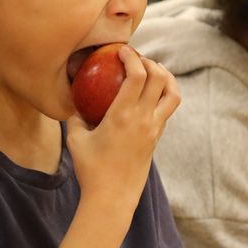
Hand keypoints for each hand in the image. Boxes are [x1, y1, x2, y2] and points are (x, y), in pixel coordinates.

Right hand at [66, 47, 179, 220]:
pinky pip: (167, 111)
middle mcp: (144, 119)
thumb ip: (75, 118)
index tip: (122, 50)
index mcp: (123, 115)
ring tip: (153, 72)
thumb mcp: (75, 140)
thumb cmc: (90, 169)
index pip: (137, 75)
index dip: (132, 56)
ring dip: (166, 78)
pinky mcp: (157, 138)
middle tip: (137, 59)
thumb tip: (74, 102)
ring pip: (173, 95)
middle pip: (160, 78)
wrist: (113, 197)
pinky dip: (163, 97)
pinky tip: (149, 96)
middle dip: (150, 62)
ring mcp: (154, 129)